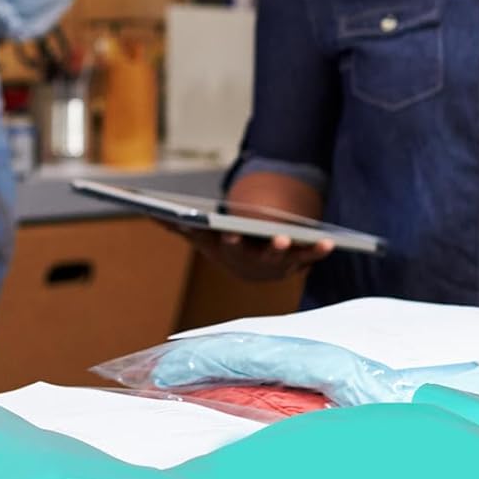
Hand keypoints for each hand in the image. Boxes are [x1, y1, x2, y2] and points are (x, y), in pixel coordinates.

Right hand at [172, 201, 333, 281]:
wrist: (249, 266)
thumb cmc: (222, 244)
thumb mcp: (202, 235)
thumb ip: (177, 225)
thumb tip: (149, 212)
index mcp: (233, 254)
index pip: (230, 247)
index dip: (230, 240)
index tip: (230, 232)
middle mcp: (257, 264)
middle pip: (264, 256)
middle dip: (272, 248)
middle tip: (280, 236)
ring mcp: (279, 265)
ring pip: (290, 258)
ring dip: (299, 250)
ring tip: (308, 237)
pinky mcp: (298, 262)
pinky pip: (310, 257)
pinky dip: (319, 251)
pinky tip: (329, 242)